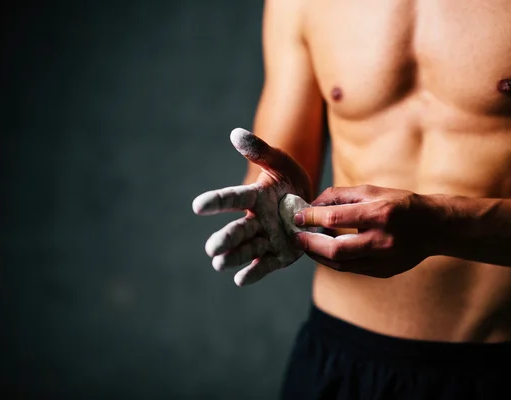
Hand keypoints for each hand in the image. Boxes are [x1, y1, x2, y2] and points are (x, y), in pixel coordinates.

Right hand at [192, 128, 311, 285]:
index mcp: (253, 197)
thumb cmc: (291, 182)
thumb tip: (236, 134)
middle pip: (238, 230)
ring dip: (234, 257)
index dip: (217, 202)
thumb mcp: (280, 163)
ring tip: (219, 263)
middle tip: (212, 248)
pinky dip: (253, 272)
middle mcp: (255, 221)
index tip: (198, 205)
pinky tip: (241, 279)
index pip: (232, 198)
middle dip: (225, 239)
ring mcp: (266, 240)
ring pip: (247, 249)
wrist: (312, 206)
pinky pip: (265, 265)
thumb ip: (260, 151)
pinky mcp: (278, 256)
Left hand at [292, 185, 441, 277]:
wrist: (435, 227)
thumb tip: (312, 204)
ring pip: (341, 264)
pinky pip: (351, 269)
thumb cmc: (401, 204)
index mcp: (380, 213)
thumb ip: (341, 195)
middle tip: (295, 237)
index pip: (336, 218)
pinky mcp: (384, 272)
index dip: (311, 218)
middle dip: (309, 244)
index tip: (297, 216)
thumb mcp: (373, 191)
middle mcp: (382, 240)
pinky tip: (324, 252)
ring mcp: (384, 260)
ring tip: (306, 244)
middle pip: (336, 249)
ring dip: (318, 255)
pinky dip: (334, 261)